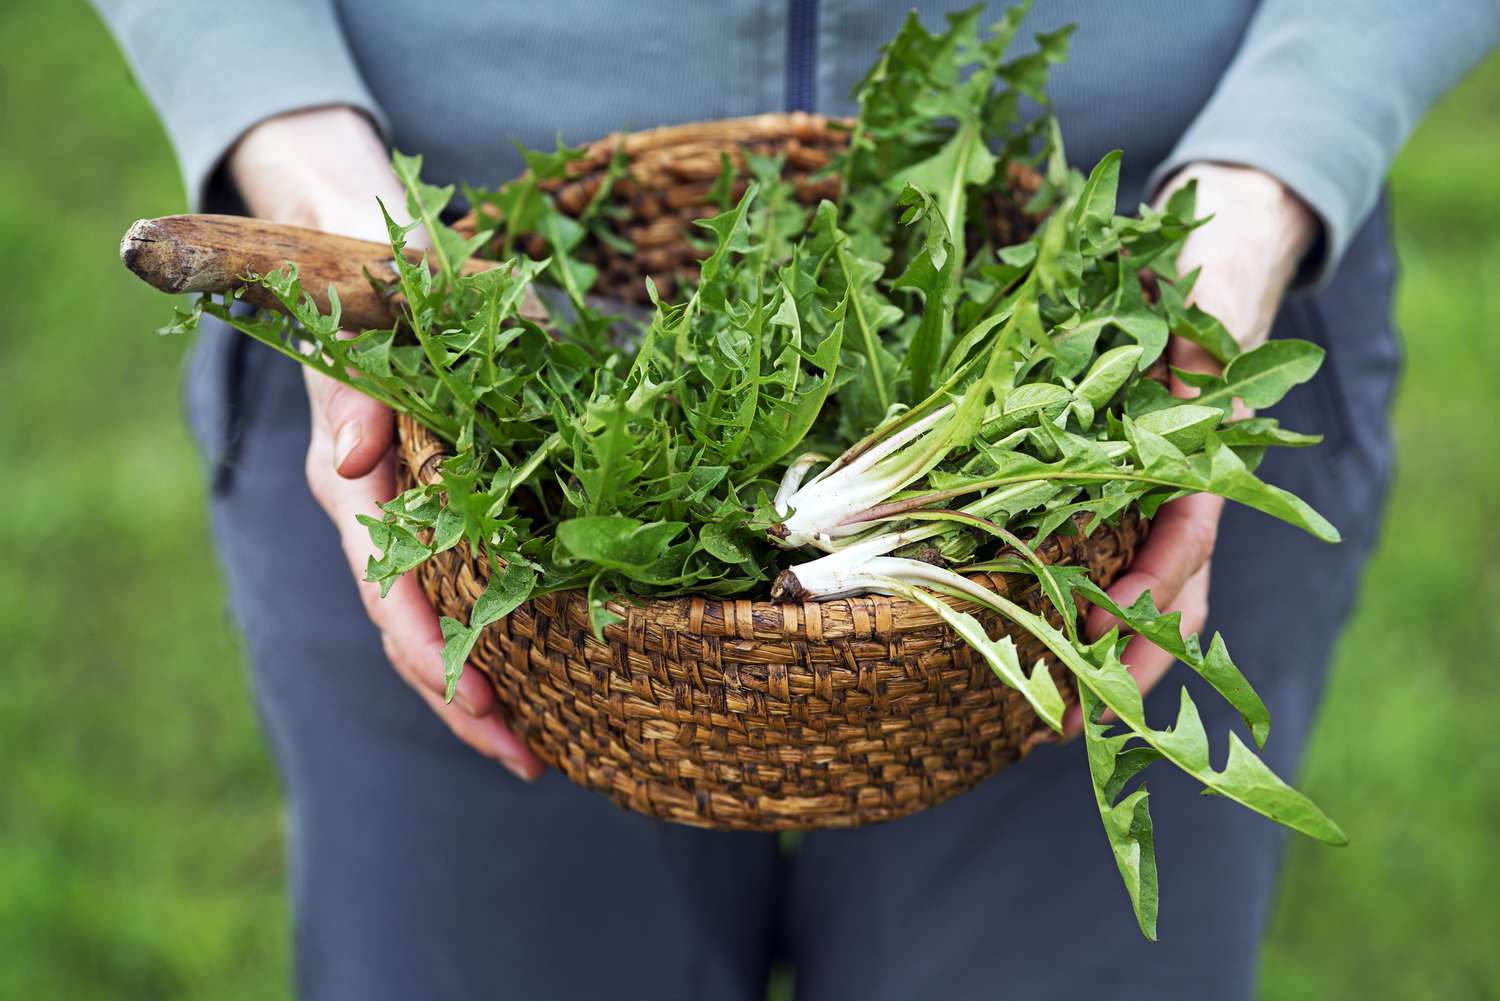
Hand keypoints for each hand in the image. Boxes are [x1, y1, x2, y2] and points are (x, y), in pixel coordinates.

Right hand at [228, 107, 543, 778]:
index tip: (472, 685)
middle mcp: (368, 507)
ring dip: (471, 692)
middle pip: (403, 624)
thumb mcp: (378, 303)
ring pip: (424, 626)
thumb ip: (369, 368)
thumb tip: (357, 455)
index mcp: (353, 468)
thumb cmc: (379, 276)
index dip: (426, 636)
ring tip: (532, 753)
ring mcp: (397, 518)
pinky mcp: (428, 515)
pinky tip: (532, 690)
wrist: (350, 260)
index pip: (385, 573)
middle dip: (458, 693)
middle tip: (521, 754)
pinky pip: (450, 595)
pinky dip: (485, 647)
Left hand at [1064, 162, 1316, 735]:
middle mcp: (1190, 488)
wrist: (1209, 265)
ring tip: (1065, 724)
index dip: (1147, 587)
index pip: (1183, 537)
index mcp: (1201, 450)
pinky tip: (1066, 661)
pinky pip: (1130, 578)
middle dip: (1131, 664)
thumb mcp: (1175, 309)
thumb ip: (1167, 350)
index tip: (1102, 628)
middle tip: (1074, 727)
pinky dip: (1107, 625)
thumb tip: (1131, 381)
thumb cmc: (1184, 282)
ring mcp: (1167, 503)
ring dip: (1118, 664)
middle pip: (1177, 597)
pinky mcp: (1135, 503)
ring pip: (1160, 603)